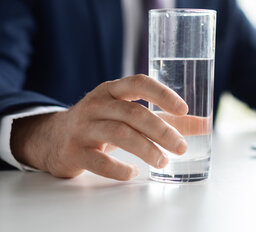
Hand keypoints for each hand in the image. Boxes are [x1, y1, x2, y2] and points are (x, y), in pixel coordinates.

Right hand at [10, 75, 207, 180]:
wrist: (51, 138)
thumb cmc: (100, 123)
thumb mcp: (128, 114)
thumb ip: (166, 119)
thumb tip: (204, 125)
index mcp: (112, 90)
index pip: (139, 83)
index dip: (162, 94)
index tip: (183, 109)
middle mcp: (96, 104)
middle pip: (133, 113)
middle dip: (161, 130)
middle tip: (180, 147)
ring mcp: (83, 127)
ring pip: (119, 134)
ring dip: (146, 149)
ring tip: (163, 161)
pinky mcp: (74, 151)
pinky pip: (98, 161)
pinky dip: (119, 168)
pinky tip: (133, 172)